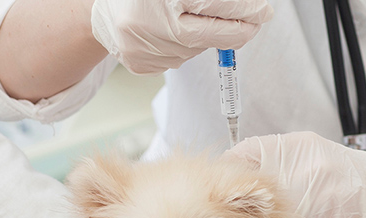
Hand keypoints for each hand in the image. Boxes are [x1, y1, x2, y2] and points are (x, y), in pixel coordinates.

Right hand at [91, 0, 273, 73]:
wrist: (102, 9)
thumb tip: (248, 7)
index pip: (215, 4)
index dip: (244, 9)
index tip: (263, 12)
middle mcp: (147, 22)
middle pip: (210, 34)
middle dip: (239, 29)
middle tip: (256, 20)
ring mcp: (142, 47)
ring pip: (196, 49)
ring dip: (208, 36)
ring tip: (197, 19)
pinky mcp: (140, 64)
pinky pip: (179, 59)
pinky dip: (186, 47)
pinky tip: (176, 33)